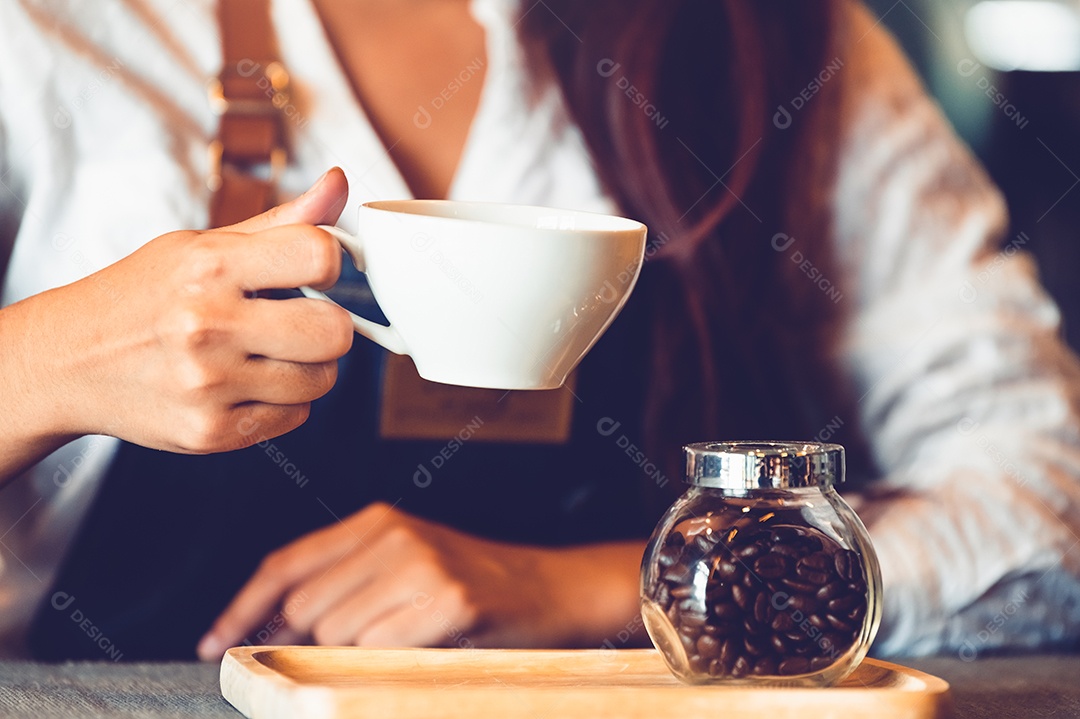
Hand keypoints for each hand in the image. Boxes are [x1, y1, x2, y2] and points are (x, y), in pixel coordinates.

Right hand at [2, 168, 354, 464]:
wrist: (67, 362)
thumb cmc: (143, 297)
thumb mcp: (200, 246)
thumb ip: (279, 223)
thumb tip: (338, 184)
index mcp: (209, 267)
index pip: (320, 255)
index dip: (329, 265)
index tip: (312, 274)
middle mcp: (207, 325)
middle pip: (334, 331)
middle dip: (327, 325)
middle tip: (295, 322)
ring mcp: (209, 384)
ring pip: (322, 379)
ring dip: (306, 367)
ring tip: (264, 354)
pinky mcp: (211, 432)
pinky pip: (296, 416)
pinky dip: (283, 402)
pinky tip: (245, 384)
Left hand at [197, 502, 644, 658]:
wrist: (548, 589)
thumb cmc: (470, 583)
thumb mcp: (402, 565)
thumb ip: (340, 584)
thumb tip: (268, 624)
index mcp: (376, 521)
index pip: (284, 563)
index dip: (240, 607)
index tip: (212, 643)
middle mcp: (394, 535)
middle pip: (304, 605)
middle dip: (306, 640)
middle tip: (343, 650)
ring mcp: (422, 565)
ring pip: (336, 633)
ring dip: (353, 654)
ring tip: (400, 640)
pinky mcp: (448, 600)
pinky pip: (379, 649)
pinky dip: (386, 662)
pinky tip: (420, 645)